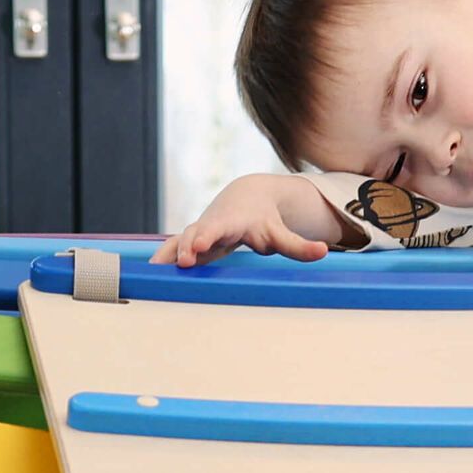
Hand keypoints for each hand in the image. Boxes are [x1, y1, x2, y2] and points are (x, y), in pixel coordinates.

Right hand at [152, 174, 333, 265]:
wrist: (244, 198)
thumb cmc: (263, 218)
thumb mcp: (280, 232)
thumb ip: (299, 246)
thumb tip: (323, 252)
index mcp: (232, 221)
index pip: (218, 229)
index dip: (207, 237)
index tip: (197, 247)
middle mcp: (211, 225)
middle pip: (195, 234)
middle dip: (186, 246)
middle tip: (180, 261)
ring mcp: (199, 233)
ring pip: (179, 242)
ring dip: (167, 255)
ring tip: (153, 271)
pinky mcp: (192, 242)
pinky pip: (173, 250)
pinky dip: (162, 260)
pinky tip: (149, 274)